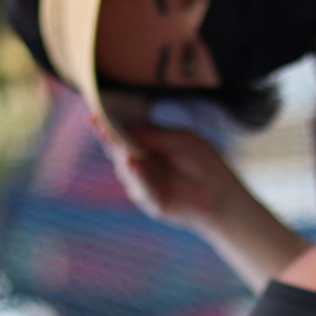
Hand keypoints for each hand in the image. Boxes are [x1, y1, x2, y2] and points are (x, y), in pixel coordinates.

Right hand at [97, 122, 248, 234]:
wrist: (220, 193)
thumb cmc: (202, 163)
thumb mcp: (181, 140)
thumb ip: (155, 135)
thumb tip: (128, 127)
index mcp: (145, 146)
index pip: (123, 133)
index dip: (108, 124)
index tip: (96, 113)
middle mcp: (139, 165)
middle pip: (118, 150)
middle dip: (108, 138)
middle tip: (99, 125)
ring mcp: (142, 184)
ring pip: (127, 169)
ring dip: (123, 156)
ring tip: (121, 145)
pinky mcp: (151, 201)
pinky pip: (142, 188)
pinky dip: (138, 176)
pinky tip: (134, 163)